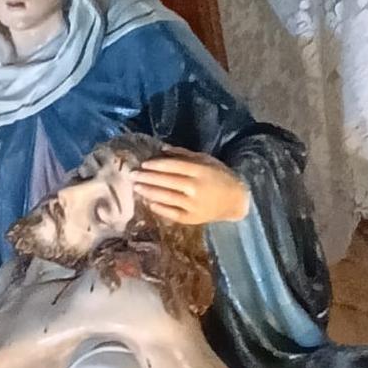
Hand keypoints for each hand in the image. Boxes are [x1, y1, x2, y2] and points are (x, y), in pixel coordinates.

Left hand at [134, 147, 249, 225]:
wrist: (235, 200)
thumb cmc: (219, 176)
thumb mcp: (206, 160)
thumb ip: (184, 155)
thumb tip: (162, 149)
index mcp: (199, 171)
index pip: (173, 167)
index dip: (156, 165)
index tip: (143, 164)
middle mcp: (195, 188)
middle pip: (167, 182)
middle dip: (147, 178)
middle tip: (132, 175)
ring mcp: (193, 205)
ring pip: (166, 198)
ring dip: (149, 192)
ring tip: (137, 187)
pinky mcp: (192, 219)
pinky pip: (171, 213)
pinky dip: (159, 208)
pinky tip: (149, 202)